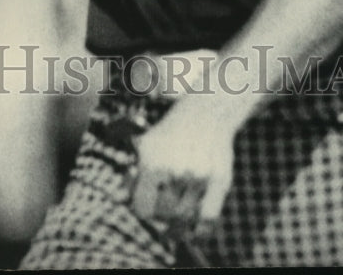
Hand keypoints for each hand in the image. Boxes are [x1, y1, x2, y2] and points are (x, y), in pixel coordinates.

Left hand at [130, 104, 234, 234]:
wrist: (207, 111)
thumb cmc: (171, 132)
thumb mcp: (146, 145)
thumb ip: (133, 175)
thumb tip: (122, 201)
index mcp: (153, 163)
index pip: (142, 209)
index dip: (142, 209)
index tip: (145, 204)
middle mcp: (176, 171)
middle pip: (164, 215)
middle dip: (161, 213)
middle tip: (163, 206)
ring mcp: (200, 177)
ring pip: (185, 218)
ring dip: (179, 221)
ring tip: (176, 214)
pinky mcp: (220, 180)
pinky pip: (208, 219)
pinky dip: (200, 231)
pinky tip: (193, 232)